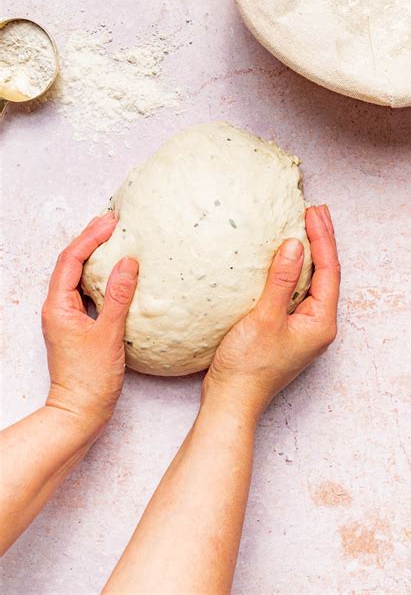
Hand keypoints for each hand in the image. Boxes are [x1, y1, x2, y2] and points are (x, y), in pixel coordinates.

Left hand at [42, 213, 138, 433]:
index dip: (90, 238)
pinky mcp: (78, 326)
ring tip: (114, 239)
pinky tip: (117, 274)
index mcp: (58, 307)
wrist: (79, 413)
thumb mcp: (109, 335)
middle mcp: (58, 308)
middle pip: (71, 263)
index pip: (71, 260)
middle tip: (112, 222)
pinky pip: (87, 293)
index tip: (111, 223)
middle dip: (90, 240)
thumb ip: (119, 297)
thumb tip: (128, 263)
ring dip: (95, 256)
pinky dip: (100, 277)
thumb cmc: (90, 380)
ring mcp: (67, 317)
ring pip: (78, 277)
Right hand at [203, 205, 339, 419]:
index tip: (314, 212)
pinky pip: (297, 291)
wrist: (232, 400)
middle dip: (322, 240)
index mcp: (320, 323)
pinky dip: (295, 269)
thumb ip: (281, 280)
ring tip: (307, 224)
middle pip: (327, 274)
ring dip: (311, 252)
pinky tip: (286, 257)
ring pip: (313, 281)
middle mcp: (317, 325)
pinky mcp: (287, 329)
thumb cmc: (247, 367)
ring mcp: (303, 328)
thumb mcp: (263, 318)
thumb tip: (296, 245)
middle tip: (317, 209)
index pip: (329, 271)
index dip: (323, 238)